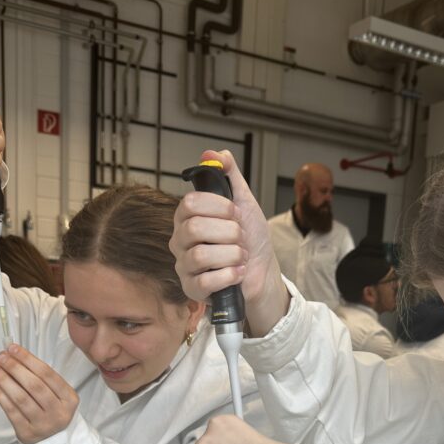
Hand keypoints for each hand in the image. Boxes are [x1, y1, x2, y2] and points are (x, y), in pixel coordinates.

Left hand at [0, 345, 78, 443]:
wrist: (55, 439)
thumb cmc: (53, 409)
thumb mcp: (57, 393)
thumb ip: (41, 377)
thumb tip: (14, 355)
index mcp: (69, 398)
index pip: (47, 374)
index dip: (28, 359)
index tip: (13, 348)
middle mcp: (58, 412)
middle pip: (34, 385)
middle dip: (15, 368)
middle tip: (1, 357)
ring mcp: (43, 424)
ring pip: (21, 398)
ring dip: (4, 380)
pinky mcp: (28, 433)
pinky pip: (11, 411)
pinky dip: (0, 395)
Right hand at [169, 150, 290, 336]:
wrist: (263, 272)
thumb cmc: (250, 239)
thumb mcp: (244, 201)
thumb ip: (229, 175)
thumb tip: (211, 153)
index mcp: (188, 217)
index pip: (190, 203)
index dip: (219, 207)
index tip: (236, 213)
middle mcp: (181, 240)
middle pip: (194, 228)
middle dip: (228, 233)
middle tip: (240, 238)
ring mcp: (184, 266)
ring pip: (201, 255)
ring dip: (232, 255)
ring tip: (241, 257)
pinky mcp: (192, 289)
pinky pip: (205, 281)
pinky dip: (229, 276)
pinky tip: (238, 273)